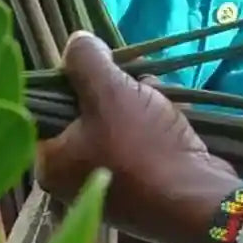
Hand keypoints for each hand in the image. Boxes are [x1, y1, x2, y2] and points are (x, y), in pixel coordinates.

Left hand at [36, 34, 241, 242]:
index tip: (97, 65)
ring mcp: (107, 183)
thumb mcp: (109, 91)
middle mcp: (71, 177)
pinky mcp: (139, 184)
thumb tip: (76, 41)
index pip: (45, 106)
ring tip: (156, 96)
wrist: (196, 200)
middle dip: (114, 88)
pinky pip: (138, 141)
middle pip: (83, 112)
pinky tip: (170, 112)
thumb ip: (86, 60)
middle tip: (132, 80)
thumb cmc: (141, 147)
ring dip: (138, 102)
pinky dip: (153, 123)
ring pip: (115, 122)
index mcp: (49, 162)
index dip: (71, 78)